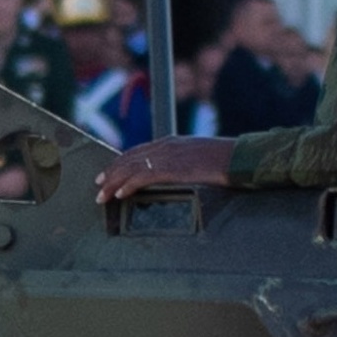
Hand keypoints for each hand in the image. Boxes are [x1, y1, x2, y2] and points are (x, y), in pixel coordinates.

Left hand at [95, 137, 235, 203]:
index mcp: (171, 142)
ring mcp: (168, 156)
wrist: (239, 157)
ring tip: (102, 194)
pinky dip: (128, 186)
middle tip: (97, 184)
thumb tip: (178, 174)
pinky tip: (119, 194)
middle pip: (129, 158)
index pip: (137, 151)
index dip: (120, 162)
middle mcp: (166, 146)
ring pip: (132, 167)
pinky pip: (144, 177)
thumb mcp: (200, 158)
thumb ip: (184, 163)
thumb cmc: (226, 159)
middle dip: (111, 172)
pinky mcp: (173, 168)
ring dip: (113, 182)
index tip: (108, 172)